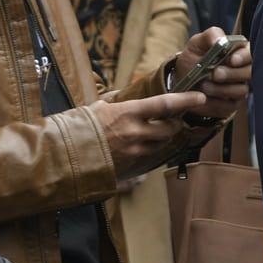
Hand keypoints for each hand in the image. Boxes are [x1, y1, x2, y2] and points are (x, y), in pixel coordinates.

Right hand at [89, 91, 207, 177]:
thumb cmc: (78, 127)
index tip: (199, 97)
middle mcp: (135, 132)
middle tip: (174, 118)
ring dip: (164, 137)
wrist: (63, 155)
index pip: (165, 104)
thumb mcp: (98, 108)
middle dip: (175, 123)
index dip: (185, 100)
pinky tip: (141, 144)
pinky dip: (150, 149)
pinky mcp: (130, 165)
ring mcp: (133, 150)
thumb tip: (125, 99)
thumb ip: (118, 105)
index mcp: (128, 112)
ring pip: (161, 143)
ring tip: (156, 130)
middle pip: (170, 128)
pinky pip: (148, 156)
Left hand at [173, 28, 253, 119]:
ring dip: (222, 89)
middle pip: (249, 72)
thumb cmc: (193, 60)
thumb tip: (219, 39)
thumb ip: (210, 35)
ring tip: (204, 86)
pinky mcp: (232, 103)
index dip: (243, 57)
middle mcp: (242, 70)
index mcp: (237, 52)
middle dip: (232, 74)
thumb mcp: (197, 43)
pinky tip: (205, 98)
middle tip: (215, 74)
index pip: (250, 53)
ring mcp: (239, 87)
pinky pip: (231, 105)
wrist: (182, 82)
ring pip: (241, 90)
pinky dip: (217, 102)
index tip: (232, 60)